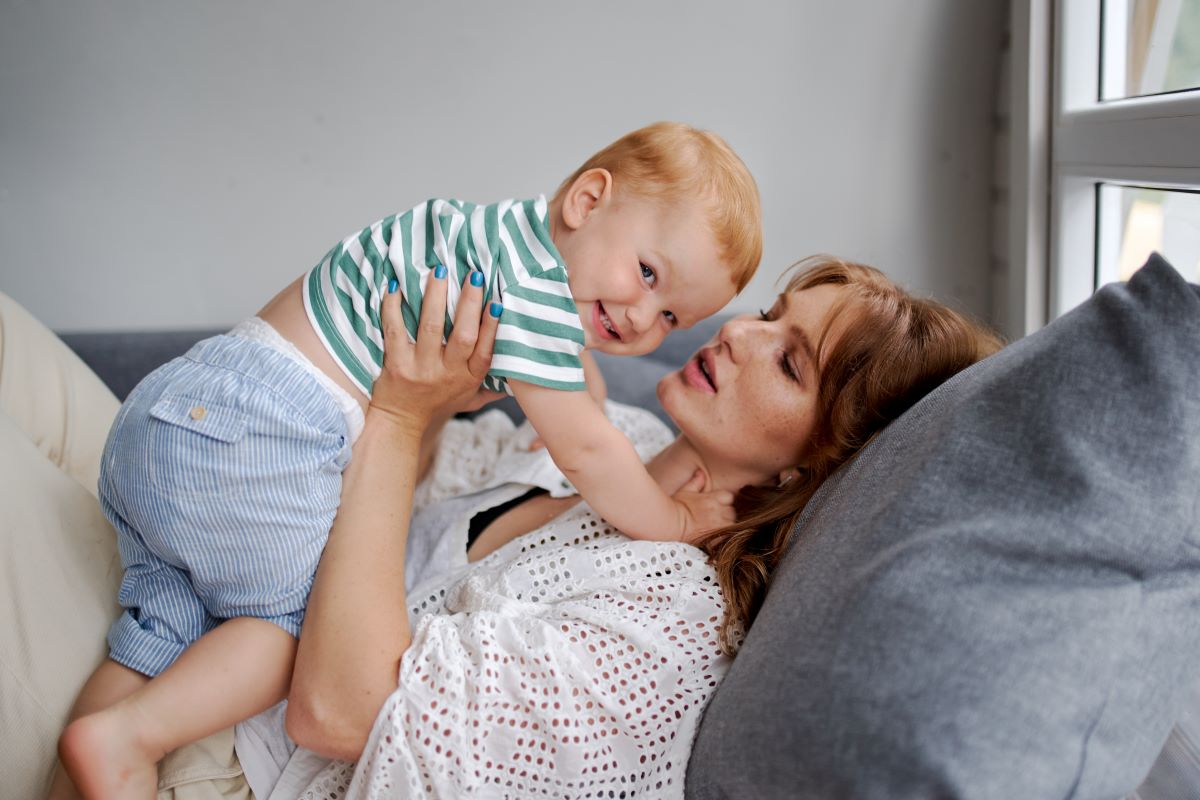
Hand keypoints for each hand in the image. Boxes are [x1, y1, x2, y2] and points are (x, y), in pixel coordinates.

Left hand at [371, 268, 500, 430]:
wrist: (400, 423)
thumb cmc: (438, 404)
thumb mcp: (470, 400)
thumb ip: (492, 387)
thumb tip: (520, 378)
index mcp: (469, 378)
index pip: (486, 351)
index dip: (492, 327)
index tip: (497, 302)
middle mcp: (448, 373)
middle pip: (463, 335)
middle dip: (469, 303)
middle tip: (473, 275)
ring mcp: (421, 368)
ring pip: (431, 327)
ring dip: (435, 297)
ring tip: (439, 272)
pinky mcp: (396, 364)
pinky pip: (395, 331)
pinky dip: (394, 308)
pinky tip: (395, 287)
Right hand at [672, 469, 735, 541]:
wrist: (669, 524)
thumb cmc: (675, 507)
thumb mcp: (685, 491)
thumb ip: (696, 482)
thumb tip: (701, 473)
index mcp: (711, 499)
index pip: (728, 496)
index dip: (724, 500)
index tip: (717, 504)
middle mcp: (717, 511)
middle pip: (731, 511)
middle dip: (726, 513)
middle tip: (716, 516)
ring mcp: (717, 525)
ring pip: (731, 523)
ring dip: (725, 524)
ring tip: (715, 526)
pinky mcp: (715, 538)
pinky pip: (726, 537)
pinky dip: (722, 536)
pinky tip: (715, 536)